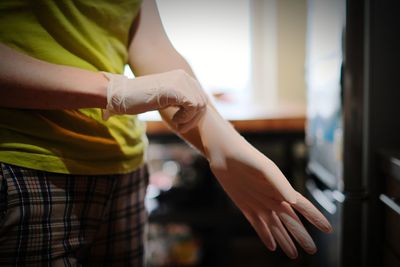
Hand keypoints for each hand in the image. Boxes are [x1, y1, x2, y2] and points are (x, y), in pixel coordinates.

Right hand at [102, 69, 207, 132]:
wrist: (122, 95)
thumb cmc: (140, 100)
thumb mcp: (166, 98)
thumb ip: (181, 100)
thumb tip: (199, 110)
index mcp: (182, 77)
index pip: (201, 97)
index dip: (195, 114)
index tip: (183, 123)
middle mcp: (183, 76)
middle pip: (203, 102)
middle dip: (194, 119)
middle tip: (180, 127)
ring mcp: (180, 81)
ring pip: (199, 105)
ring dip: (189, 120)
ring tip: (176, 124)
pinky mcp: (175, 89)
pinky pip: (192, 106)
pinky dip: (186, 118)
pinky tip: (174, 120)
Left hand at [198, 107, 331, 258]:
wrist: (224, 153)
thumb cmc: (247, 156)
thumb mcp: (265, 168)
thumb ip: (279, 183)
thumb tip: (293, 200)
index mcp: (281, 188)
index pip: (302, 206)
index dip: (315, 218)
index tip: (328, 229)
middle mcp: (272, 198)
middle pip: (291, 221)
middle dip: (301, 236)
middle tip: (312, 250)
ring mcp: (259, 203)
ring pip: (275, 226)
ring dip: (285, 240)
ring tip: (293, 254)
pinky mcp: (245, 206)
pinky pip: (257, 224)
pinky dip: (265, 235)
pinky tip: (272, 246)